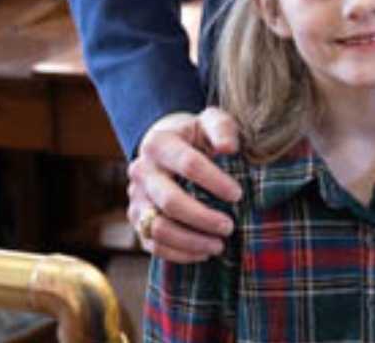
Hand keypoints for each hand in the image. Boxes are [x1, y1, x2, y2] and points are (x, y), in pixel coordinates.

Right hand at [127, 108, 243, 261]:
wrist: (167, 145)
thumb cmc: (195, 135)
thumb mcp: (210, 121)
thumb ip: (221, 128)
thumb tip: (229, 148)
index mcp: (159, 143)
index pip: (188, 164)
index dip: (215, 181)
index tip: (238, 195)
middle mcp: (142, 171)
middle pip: (170, 201)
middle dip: (202, 218)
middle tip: (230, 227)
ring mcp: (136, 198)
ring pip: (158, 228)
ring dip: (190, 241)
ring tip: (219, 245)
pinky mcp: (137, 219)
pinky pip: (152, 244)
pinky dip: (178, 253)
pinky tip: (203, 253)